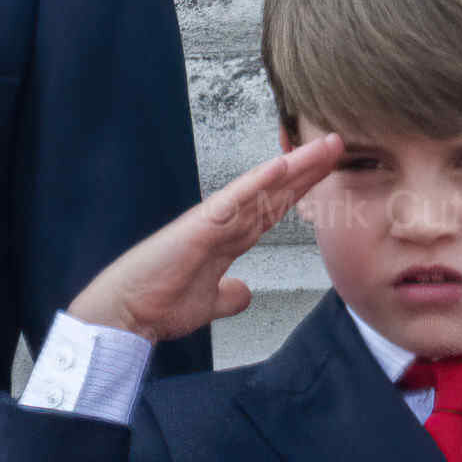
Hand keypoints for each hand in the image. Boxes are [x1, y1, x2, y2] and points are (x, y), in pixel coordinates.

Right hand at [68, 133, 342, 341]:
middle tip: (338, 144)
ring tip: (324, 146)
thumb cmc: (157, 305)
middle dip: (307, 170)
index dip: (300, 190)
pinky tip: (282, 167)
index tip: (327, 173)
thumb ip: (228, 295)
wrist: (124, 317)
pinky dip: (258, 183)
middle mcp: (223, 223)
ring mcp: (212, 221)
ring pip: (262, 189)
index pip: (272, 208)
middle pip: (274, 191)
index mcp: (226, 238)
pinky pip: (235, 201)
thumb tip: (244, 292)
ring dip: (294, 167)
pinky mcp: (199, 226)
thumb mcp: (208, 303)